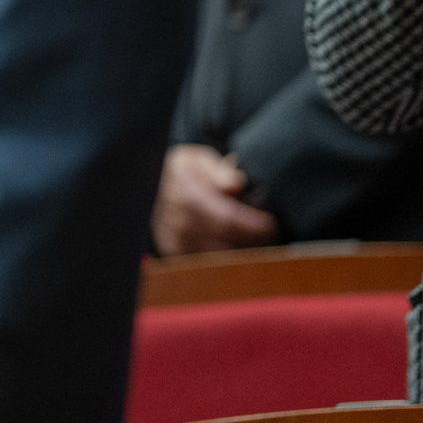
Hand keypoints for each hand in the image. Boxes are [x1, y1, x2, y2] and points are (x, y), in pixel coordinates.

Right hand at [151, 144, 279, 255]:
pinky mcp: (173, 252)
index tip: (272, 226)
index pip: (226, 218)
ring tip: (258, 242)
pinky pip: (205, 262)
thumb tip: (236, 182)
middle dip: (253, 242)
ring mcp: (173, 239)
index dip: (252, 225)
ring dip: (241, 252)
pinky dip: (224, 258)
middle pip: (225, 242)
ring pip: (217, 256)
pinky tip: (236, 247)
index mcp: (184, 194)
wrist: (151, 184)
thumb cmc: (182, 171)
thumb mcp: (197, 159)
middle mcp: (176, 221)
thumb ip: (218, 170)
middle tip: (272, 237)